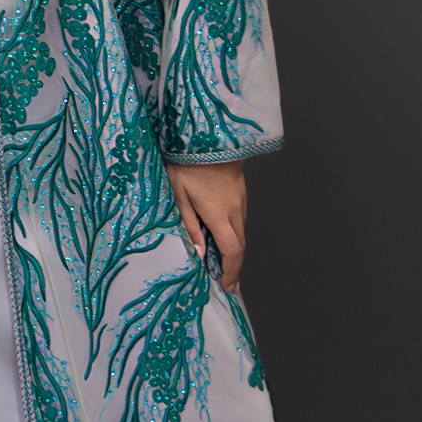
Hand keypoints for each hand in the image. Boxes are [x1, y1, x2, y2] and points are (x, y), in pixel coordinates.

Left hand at [164, 158, 246, 293]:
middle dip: (235, 266)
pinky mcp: (241, 190)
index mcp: (219, 213)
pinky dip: (235, 233)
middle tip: (228, 283)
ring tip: (223, 263)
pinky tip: (223, 236)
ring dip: (235, 250)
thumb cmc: (185, 164)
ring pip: (242, 231)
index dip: (232, 272)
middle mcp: (235, 209)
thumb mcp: (179, 196)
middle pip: (241, 245)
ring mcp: (241, 199)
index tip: (228, 286)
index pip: (232, 251)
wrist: (206, 135)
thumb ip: (190, 226)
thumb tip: (200, 253)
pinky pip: (240, 218)